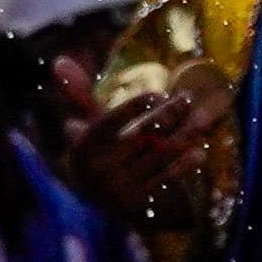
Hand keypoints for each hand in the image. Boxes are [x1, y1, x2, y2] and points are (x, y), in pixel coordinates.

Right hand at [56, 57, 230, 225]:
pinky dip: (184, 165)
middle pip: (142, 134)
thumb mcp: (88, 125)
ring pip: (159, 155)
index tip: (159, 93)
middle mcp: (98, 166)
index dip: (138, 104)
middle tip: (188, 98)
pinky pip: (165, 178)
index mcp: (83, 145)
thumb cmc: (97, 150)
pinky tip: (199, 152)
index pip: (114, 118)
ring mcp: (117, 186)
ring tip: (201, 120)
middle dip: (168, 114)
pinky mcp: (135, 202)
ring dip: (184, 135)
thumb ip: (79, 95)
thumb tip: (60, 60)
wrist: (96, 199)